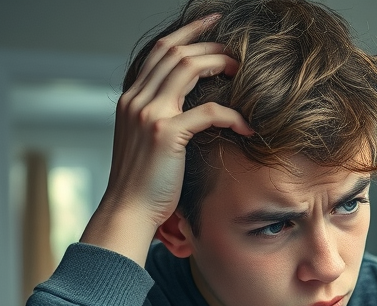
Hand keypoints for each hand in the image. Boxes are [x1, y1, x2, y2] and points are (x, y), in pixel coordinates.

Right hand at [80, 13, 253, 265]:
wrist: (128, 210)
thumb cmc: (143, 184)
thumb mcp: (145, 142)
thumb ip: (160, 119)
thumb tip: (186, 109)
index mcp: (131, 99)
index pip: (160, 52)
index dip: (188, 33)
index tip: (213, 24)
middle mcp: (137, 100)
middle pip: (176, 52)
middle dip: (210, 45)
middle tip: (237, 50)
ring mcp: (149, 114)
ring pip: (189, 69)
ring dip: (220, 66)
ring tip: (244, 74)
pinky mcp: (166, 133)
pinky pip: (208, 112)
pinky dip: (233, 116)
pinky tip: (248, 127)